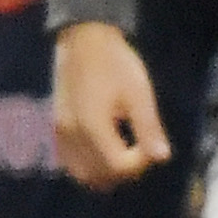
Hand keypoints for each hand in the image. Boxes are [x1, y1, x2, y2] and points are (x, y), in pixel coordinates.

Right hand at [55, 20, 171, 186]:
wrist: (83, 40)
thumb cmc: (115, 64)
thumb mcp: (139, 93)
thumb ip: (148, 128)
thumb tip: (162, 158)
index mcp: (93, 126)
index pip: (118, 166)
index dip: (140, 163)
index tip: (151, 145)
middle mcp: (71, 135)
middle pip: (98, 177)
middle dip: (124, 172)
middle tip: (140, 152)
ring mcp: (60, 134)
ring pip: (82, 174)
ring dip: (105, 173)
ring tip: (124, 153)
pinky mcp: (56, 130)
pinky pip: (70, 163)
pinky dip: (89, 166)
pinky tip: (104, 150)